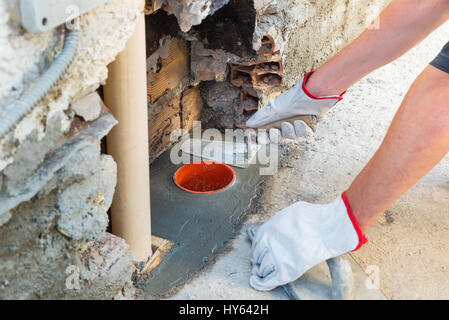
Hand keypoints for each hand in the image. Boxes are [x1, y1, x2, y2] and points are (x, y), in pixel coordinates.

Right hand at [246, 71, 344, 135]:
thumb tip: (248, 125)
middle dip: (275, 136)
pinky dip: (303, 130)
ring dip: (291, 130)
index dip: (261, 136)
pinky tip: (303, 122)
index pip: (266, 131)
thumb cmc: (292, 99)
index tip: (257, 137)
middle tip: (274, 131)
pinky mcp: (310, 126)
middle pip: (277, 137)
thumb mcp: (274, 109)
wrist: (312, 95)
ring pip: (291, 136)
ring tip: (293, 122)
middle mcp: (286, 121)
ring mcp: (297, 124)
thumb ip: (261, 118)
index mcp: (276, 118)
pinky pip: (304, 135)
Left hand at [250, 193, 365, 290]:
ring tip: (264, 271)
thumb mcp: (289, 212)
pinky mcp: (287, 271)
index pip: (256, 243)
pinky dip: (260, 284)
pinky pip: (268, 281)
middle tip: (262, 262)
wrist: (327, 228)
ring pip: (262, 269)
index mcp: (268, 229)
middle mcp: (269, 243)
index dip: (258, 249)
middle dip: (259, 260)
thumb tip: (277, 225)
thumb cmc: (313, 218)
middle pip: (258, 256)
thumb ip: (279, 220)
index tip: (260, 252)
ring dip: (262, 270)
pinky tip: (255, 282)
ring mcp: (277, 257)